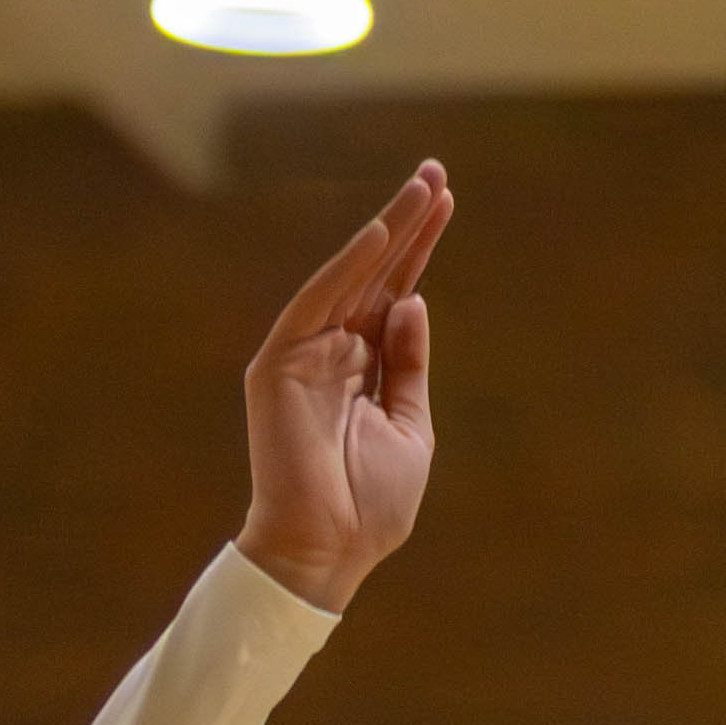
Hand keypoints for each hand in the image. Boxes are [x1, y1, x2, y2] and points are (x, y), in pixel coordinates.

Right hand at [235, 162, 451, 612]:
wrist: (329, 549)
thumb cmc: (369, 503)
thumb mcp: (410, 425)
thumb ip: (409, 364)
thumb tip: (414, 301)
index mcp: (365, 364)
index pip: (395, 292)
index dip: (420, 249)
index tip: (445, 202)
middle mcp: (333, 348)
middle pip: (376, 274)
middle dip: (407, 224)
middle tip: (436, 174)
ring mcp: (305, 353)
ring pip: (351, 278)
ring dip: (387, 232)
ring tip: (422, 190)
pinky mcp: (280, 365)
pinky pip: (316, 306)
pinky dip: (346, 270)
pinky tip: (379, 236)